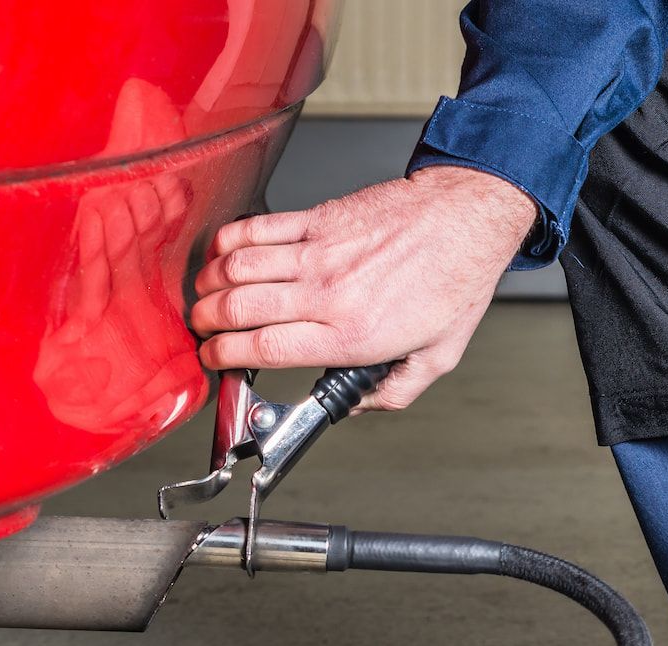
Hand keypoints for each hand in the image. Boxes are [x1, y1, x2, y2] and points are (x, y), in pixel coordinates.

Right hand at [190, 166, 537, 409]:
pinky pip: (256, 227)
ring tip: (205, 296)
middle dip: (206, 323)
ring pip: (238, 267)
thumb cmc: (454, 280)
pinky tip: (223, 255)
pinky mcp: (317, 219)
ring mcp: (318, 252)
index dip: (225, 357)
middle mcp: (328, 293)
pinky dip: (228, 242)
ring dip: (209, 283)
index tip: (215, 359)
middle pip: (239, 309)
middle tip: (202, 329)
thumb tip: (357, 405)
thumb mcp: (436, 358)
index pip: (265, 350)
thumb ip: (393, 392)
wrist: (464, 218)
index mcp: (351, 334)